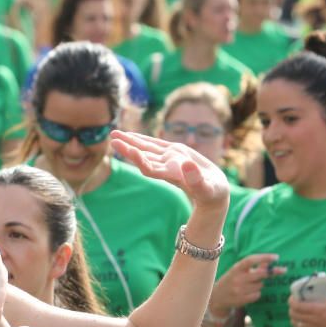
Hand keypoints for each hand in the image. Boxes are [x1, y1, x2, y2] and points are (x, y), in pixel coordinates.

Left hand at [110, 131, 229, 212]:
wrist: (213, 193)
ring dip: (131, 141)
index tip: (129, 149)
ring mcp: (169, 160)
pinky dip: (143, 139)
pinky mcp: (175, 153)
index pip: (150, 168)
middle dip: (128, 148)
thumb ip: (196, 180)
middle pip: (143, 157)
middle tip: (113, 137)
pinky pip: (155, 145)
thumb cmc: (211, 193)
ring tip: (114, 133)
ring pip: (146, 149)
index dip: (139, 159)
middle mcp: (166, 167)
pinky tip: (132, 135)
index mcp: (172, 175)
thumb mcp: (207, 188)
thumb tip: (186, 164)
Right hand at [211, 254, 286, 312]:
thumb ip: (253, 266)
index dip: (264, 258)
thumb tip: (269, 262)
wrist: (216, 297)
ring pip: (260, 285)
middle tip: (282, 270)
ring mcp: (239, 289)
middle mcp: (237, 278)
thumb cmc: (231, 281)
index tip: (276, 257)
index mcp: (236, 268)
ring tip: (252, 285)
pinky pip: (257, 294)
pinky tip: (249, 293)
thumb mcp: (238, 271)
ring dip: (260, 284)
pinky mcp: (241, 299)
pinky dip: (256, 293)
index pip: (251, 260)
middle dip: (272, 272)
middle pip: (260, 273)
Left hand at [289, 281, 325, 326]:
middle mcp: (315, 320)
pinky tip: (300, 323)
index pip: (297, 306)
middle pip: (294, 314)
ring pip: (296, 324)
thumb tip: (321, 279)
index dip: (291, 301)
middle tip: (295, 304)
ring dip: (293, 317)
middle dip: (291, 308)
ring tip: (296, 313)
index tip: (292, 298)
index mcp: (319, 309)